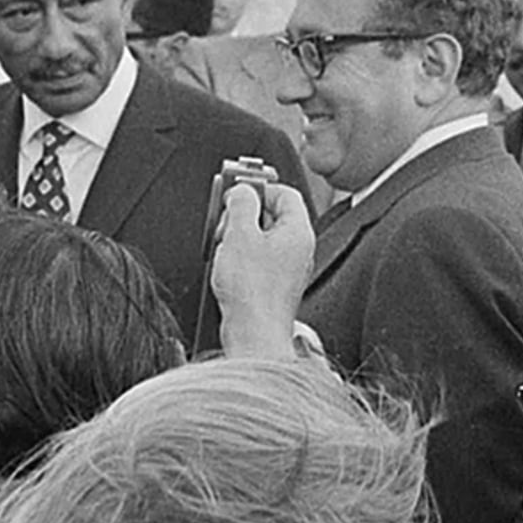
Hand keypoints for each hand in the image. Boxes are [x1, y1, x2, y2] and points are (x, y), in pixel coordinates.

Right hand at [212, 182, 313, 359]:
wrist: (253, 336)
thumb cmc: (253, 294)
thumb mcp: (239, 234)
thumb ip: (240, 203)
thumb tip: (241, 191)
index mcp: (298, 232)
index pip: (285, 192)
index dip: (259, 187)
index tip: (237, 190)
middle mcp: (298, 249)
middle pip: (272, 214)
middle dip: (244, 214)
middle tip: (226, 220)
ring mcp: (287, 268)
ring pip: (262, 237)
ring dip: (238, 236)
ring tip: (224, 245)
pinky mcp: (273, 284)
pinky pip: (258, 258)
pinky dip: (240, 256)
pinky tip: (226, 264)